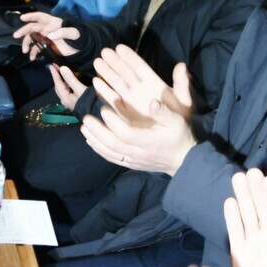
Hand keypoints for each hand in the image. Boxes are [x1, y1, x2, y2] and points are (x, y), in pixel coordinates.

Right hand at [13, 11, 79, 58]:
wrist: (79, 48)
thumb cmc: (77, 37)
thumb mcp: (73, 33)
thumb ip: (63, 32)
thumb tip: (50, 34)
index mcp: (52, 22)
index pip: (40, 17)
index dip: (31, 16)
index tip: (22, 18)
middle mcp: (46, 29)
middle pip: (32, 28)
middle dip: (23, 31)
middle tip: (16, 35)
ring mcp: (45, 38)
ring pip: (32, 38)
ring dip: (26, 43)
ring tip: (25, 51)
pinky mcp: (45, 47)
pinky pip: (36, 49)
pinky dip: (33, 53)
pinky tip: (31, 58)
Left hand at [50, 63, 86, 110]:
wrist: (96, 112)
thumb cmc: (89, 101)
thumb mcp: (80, 89)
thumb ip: (71, 79)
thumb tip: (62, 68)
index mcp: (64, 97)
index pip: (57, 83)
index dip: (54, 73)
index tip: (51, 65)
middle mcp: (64, 100)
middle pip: (58, 86)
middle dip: (57, 76)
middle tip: (56, 67)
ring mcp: (69, 102)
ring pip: (62, 89)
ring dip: (61, 80)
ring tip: (62, 72)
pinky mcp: (74, 101)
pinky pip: (67, 91)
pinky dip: (66, 84)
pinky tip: (70, 81)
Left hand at [80, 95, 196, 174]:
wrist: (182, 161)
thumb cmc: (179, 137)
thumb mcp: (177, 121)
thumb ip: (164, 112)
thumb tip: (153, 102)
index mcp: (149, 141)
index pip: (126, 134)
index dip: (113, 123)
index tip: (104, 109)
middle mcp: (139, 153)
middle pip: (113, 144)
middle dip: (97, 132)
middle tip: (86, 119)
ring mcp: (133, 160)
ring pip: (109, 153)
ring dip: (95, 140)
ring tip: (84, 128)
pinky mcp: (130, 164)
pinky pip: (111, 158)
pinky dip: (99, 149)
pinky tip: (90, 140)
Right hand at [92, 46, 194, 124]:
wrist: (175, 138)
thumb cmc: (181, 117)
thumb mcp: (184, 100)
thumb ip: (182, 83)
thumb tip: (181, 65)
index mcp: (154, 83)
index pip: (140, 67)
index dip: (130, 57)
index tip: (119, 47)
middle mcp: (140, 89)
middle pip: (125, 72)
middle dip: (114, 62)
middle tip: (104, 52)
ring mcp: (131, 100)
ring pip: (117, 83)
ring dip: (107, 73)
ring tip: (97, 62)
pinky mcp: (125, 111)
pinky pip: (112, 99)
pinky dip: (104, 91)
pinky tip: (96, 82)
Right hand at [225, 169, 266, 266]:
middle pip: (263, 207)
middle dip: (257, 190)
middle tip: (251, 172)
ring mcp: (255, 242)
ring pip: (248, 214)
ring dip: (243, 197)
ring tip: (237, 179)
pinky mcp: (240, 253)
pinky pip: (235, 231)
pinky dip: (232, 218)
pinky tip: (229, 203)